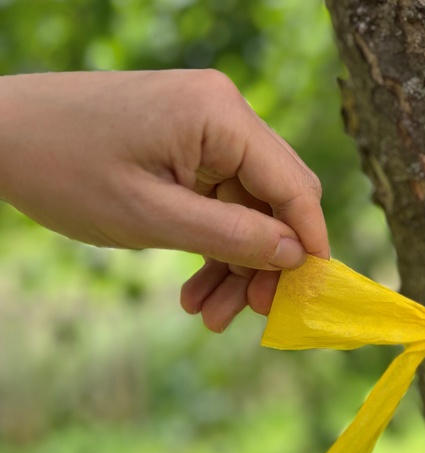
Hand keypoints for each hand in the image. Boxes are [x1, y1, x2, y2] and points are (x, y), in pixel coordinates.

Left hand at [0, 70, 327, 331]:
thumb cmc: (64, 169)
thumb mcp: (152, 216)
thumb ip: (233, 237)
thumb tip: (297, 257)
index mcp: (221, 116)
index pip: (292, 185)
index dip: (309, 243)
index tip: (311, 295)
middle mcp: (224, 114)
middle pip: (276, 198)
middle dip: (266, 261)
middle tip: (250, 314)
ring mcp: (205, 129)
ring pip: (248, 208)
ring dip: (236, 262)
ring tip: (207, 315)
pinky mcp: (187, 146)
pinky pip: (219, 202)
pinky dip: (213, 244)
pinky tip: (195, 289)